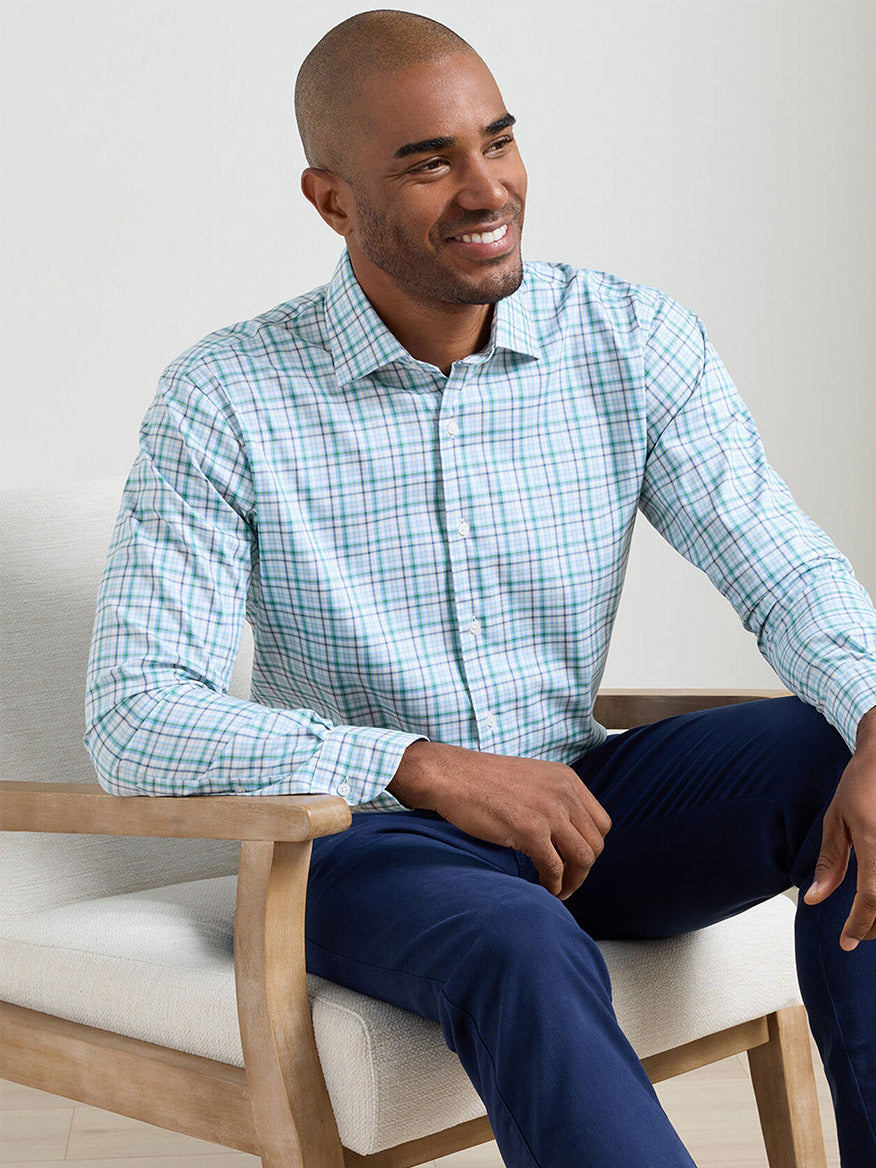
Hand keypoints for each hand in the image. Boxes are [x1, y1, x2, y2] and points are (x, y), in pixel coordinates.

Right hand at [388, 740, 611, 899]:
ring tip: (559, 890)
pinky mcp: (530, 831)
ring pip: (582, 859)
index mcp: (567, 779)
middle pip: (595, 843)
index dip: (592, 846)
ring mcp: (549, 812)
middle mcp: (564, 793)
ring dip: (573, 881)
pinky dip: (553, 884)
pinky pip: (555, 868)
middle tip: (569, 880)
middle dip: (584, 868)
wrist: (451, 775)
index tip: (576, 859)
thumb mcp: (531, 777)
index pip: (602, 822)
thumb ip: (553, 796)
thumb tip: (565, 830)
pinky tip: (544, 887)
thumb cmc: (482, 779)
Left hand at [803, 708, 875, 949]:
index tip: (846, 943)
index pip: (872, 899)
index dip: (859, 926)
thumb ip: (830, 861)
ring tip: (867, 919)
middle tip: (855, 932)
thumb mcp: (837, 818)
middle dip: (873, 926)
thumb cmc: (863, 781)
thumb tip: (813, 898)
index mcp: (875, 841)